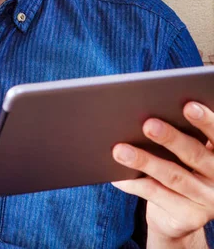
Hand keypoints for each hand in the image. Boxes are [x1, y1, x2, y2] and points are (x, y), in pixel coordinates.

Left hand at [111, 102, 213, 243]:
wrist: (178, 215)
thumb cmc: (178, 166)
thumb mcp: (185, 150)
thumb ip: (180, 133)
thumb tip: (147, 112)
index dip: (205, 120)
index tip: (188, 105)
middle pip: (194, 154)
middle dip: (170, 138)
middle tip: (148, 124)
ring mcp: (207, 200)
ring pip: (173, 176)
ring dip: (144, 161)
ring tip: (120, 150)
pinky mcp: (191, 217)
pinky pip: (157, 195)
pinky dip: (135, 183)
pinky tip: (117, 175)